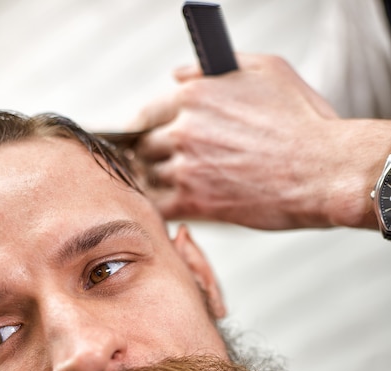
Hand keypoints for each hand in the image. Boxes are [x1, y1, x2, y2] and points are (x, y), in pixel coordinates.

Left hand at [130, 54, 383, 230]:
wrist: (323, 170)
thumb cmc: (302, 122)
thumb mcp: (264, 70)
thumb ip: (212, 69)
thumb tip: (178, 73)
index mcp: (194, 95)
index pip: (145, 113)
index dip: (143, 128)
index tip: (144, 138)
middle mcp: (184, 130)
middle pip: (142, 147)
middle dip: (148, 156)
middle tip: (156, 165)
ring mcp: (186, 168)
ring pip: (148, 177)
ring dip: (154, 182)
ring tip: (167, 186)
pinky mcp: (195, 202)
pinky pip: (159, 205)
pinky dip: (160, 206)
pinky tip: (171, 205)